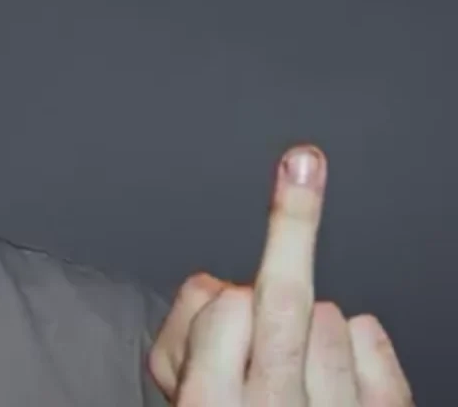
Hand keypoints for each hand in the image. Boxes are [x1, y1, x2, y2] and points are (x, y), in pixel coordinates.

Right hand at [148, 145, 412, 405]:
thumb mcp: (176, 384)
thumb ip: (185, 332)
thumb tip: (223, 286)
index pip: (225, 309)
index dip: (224, 300)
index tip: (229, 296)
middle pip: (286, 300)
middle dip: (292, 225)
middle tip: (303, 162)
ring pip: (329, 316)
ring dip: (309, 319)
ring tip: (292, 359)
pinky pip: (370, 337)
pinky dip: (357, 335)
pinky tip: (335, 358)